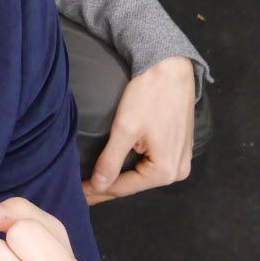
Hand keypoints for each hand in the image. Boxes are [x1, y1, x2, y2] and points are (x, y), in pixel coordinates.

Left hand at [83, 56, 195, 203]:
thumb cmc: (149, 94)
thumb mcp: (125, 128)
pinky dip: (134, 165)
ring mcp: (182, 159)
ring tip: (96, 181)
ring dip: (121, 176)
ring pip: (143, 174)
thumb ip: (111, 160)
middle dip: (109, 185)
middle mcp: (178, 171)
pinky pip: (152, 162)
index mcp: (166, 171)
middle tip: (83, 191)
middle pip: (135, 183)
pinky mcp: (180, 147)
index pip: (124, 187)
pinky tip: (118, 166)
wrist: (171, 66)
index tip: (77, 193)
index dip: (98, 190)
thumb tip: (98, 186)